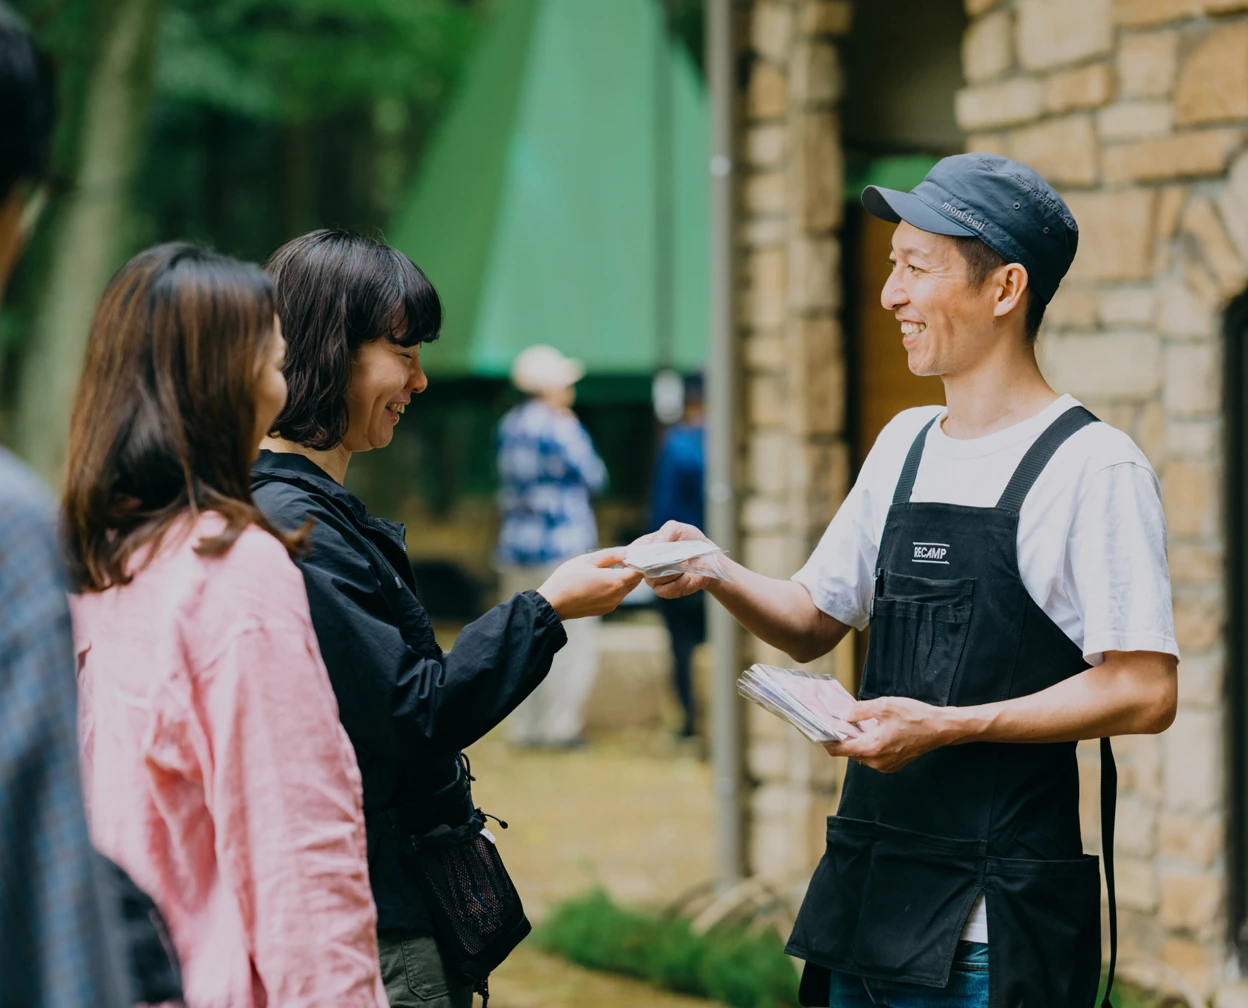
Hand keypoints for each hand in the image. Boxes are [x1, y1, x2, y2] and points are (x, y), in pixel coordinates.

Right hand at [536, 548, 642, 619]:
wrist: (553, 603)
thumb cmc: (568, 579)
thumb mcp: (587, 560)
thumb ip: (609, 556)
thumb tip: (625, 552)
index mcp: (615, 581)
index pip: (638, 572)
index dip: (636, 563)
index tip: (628, 556)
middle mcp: (617, 595)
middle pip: (634, 582)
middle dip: (630, 571)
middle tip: (619, 561)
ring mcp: (611, 605)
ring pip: (625, 590)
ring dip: (621, 580)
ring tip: (607, 570)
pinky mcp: (604, 610)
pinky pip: (616, 597)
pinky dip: (614, 589)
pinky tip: (599, 582)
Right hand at [629, 521, 712, 598]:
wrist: (709, 558)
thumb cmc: (690, 541)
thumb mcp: (677, 529)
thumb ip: (665, 533)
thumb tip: (654, 546)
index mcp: (644, 548)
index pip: (628, 554)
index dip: (629, 556)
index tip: (639, 556)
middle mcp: (645, 566)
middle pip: (641, 569)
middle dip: (659, 562)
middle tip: (674, 556)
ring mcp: (654, 580)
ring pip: (654, 579)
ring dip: (672, 571)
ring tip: (684, 564)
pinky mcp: (665, 591)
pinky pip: (666, 590)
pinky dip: (680, 582)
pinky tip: (687, 575)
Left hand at [822, 696, 957, 773]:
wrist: (940, 728)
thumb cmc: (915, 716)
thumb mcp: (884, 706)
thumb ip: (860, 711)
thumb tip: (844, 716)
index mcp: (873, 748)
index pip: (840, 749)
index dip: (827, 741)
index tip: (819, 731)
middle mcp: (877, 762)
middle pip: (850, 751)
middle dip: (844, 737)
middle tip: (840, 720)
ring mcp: (886, 766)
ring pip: (862, 753)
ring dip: (858, 740)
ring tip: (861, 723)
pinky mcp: (893, 765)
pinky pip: (873, 755)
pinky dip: (870, 744)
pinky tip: (875, 730)